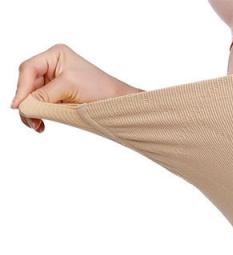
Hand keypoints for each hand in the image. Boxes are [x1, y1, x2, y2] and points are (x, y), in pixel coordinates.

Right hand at [10, 43, 142, 132]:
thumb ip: (45, 94)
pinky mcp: (60, 96)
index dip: (21, 88)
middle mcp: (52, 65)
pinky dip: (41, 114)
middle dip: (27, 103)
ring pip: (34, 96)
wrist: (118, 103)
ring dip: (33, 111)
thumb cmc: (100, 89)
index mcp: (55, 55)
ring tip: (37, 126)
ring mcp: (55, 81)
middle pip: (29, 84)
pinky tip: (42, 124)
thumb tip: (24, 105)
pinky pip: (43, 104)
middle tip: (30, 121)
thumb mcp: (69, 88)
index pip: (29, 69)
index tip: (19, 107)